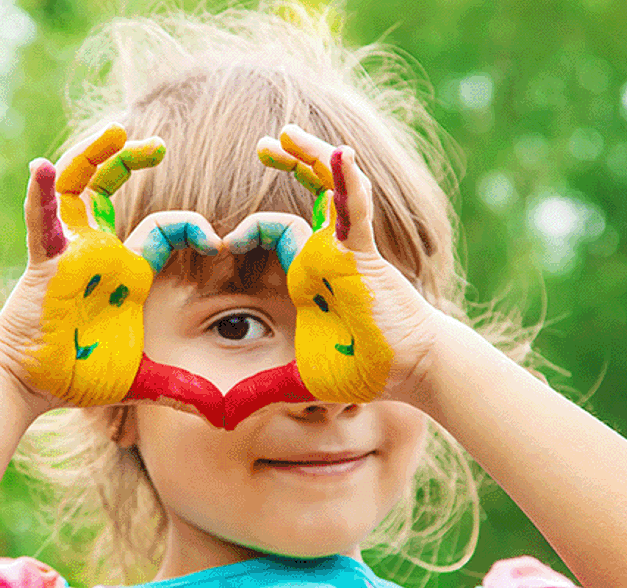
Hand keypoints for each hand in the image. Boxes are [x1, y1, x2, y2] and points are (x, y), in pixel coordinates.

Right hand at [0, 123, 216, 408]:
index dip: (193, 227)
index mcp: (128, 271)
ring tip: (117, 131)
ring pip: (79, 187)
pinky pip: (42, 221)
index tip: (219, 240)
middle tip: (158, 144)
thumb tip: (222, 413)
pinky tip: (43, 167)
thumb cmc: (79, 374)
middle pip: (113, 188)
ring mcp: (69, 251)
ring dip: (95, 156)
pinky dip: (43, 195)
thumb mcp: (141, 380)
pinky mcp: (44, 262)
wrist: (32, 386)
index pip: (165, 229)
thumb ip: (180, 389)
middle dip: (132, 160)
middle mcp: (99, 251)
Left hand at [227, 124, 442, 404]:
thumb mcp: (296, 381)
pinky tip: (341, 156)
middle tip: (264, 144)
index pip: (273, 231)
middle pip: (304, 195)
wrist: (406, 371)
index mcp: (307, 273)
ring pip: (329, 190)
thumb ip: (259, 390)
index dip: (247, 229)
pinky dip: (349, 185)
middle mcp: (325, 252)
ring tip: (287, 132)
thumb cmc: (360, 369)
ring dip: (312, 158)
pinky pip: (355, 212)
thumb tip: (222, 417)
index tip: (220, 243)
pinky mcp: (365, 254)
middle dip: (288, 165)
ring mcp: (346, 248)